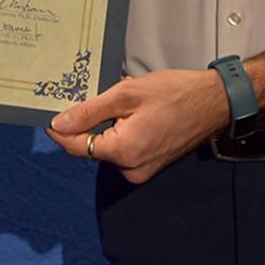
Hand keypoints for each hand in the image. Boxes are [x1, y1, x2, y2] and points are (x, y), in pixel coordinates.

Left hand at [46, 70, 228, 183]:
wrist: (213, 103)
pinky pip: (123, 149)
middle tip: (92, 96)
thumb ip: (89, 111)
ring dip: (106, 125)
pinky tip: (132, 112)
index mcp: (124, 152)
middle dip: (87, 124)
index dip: (61, 130)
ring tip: (120, 101)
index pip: (77, 146)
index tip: (51, 114)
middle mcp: (131, 168)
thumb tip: (59, 123)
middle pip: (92, 147)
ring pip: (108, 147)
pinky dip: (120, 131)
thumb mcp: (126, 94)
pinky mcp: (149, 165)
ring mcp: (142, 169)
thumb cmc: (174, 94)